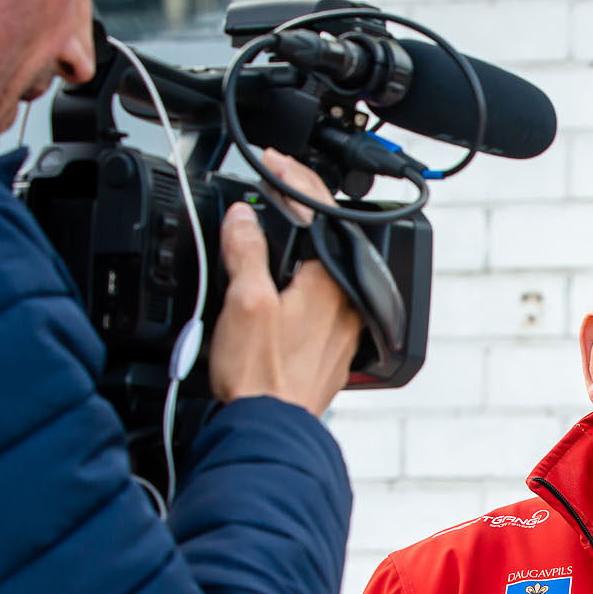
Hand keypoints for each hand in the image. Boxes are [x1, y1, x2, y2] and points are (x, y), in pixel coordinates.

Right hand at [210, 151, 361, 414]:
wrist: (271, 430)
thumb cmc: (262, 377)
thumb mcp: (244, 302)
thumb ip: (246, 251)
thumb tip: (244, 217)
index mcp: (333, 283)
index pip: (322, 211)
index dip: (294, 179)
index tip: (272, 163)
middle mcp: (348, 302)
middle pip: (329, 238)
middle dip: (300, 208)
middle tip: (271, 188)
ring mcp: (344, 326)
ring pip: (326, 268)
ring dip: (301, 244)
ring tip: (273, 227)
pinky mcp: (333, 347)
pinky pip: (323, 297)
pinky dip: (303, 277)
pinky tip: (282, 280)